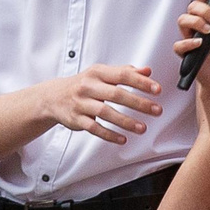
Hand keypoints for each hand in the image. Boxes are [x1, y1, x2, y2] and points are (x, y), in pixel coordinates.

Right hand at [33, 63, 161, 144]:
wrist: (53, 97)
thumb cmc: (83, 84)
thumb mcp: (101, 74)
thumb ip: (124, 72)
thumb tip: (147, 71)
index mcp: (97, 73)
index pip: (122, 75)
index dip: (141, 82)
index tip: (157, 90)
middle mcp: (88, 87)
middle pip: (116, 94)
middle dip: (138, 103)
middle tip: (156, 110)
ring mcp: (81, 104)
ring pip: (106, 113)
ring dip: (126, 121)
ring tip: (143, 128)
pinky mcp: (76, 120)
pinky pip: (94, 128)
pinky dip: (109, 134)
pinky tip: (123, 138)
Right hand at [175, 0, 209, 110]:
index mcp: (209, 19)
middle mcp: (198, 27)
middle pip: (191, 7)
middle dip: (204, 9)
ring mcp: (190, 39)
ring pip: (182, 21)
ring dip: (196, 22)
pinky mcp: (186, 54)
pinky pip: (179, 45)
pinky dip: (188, 42)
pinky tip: (200, 43)